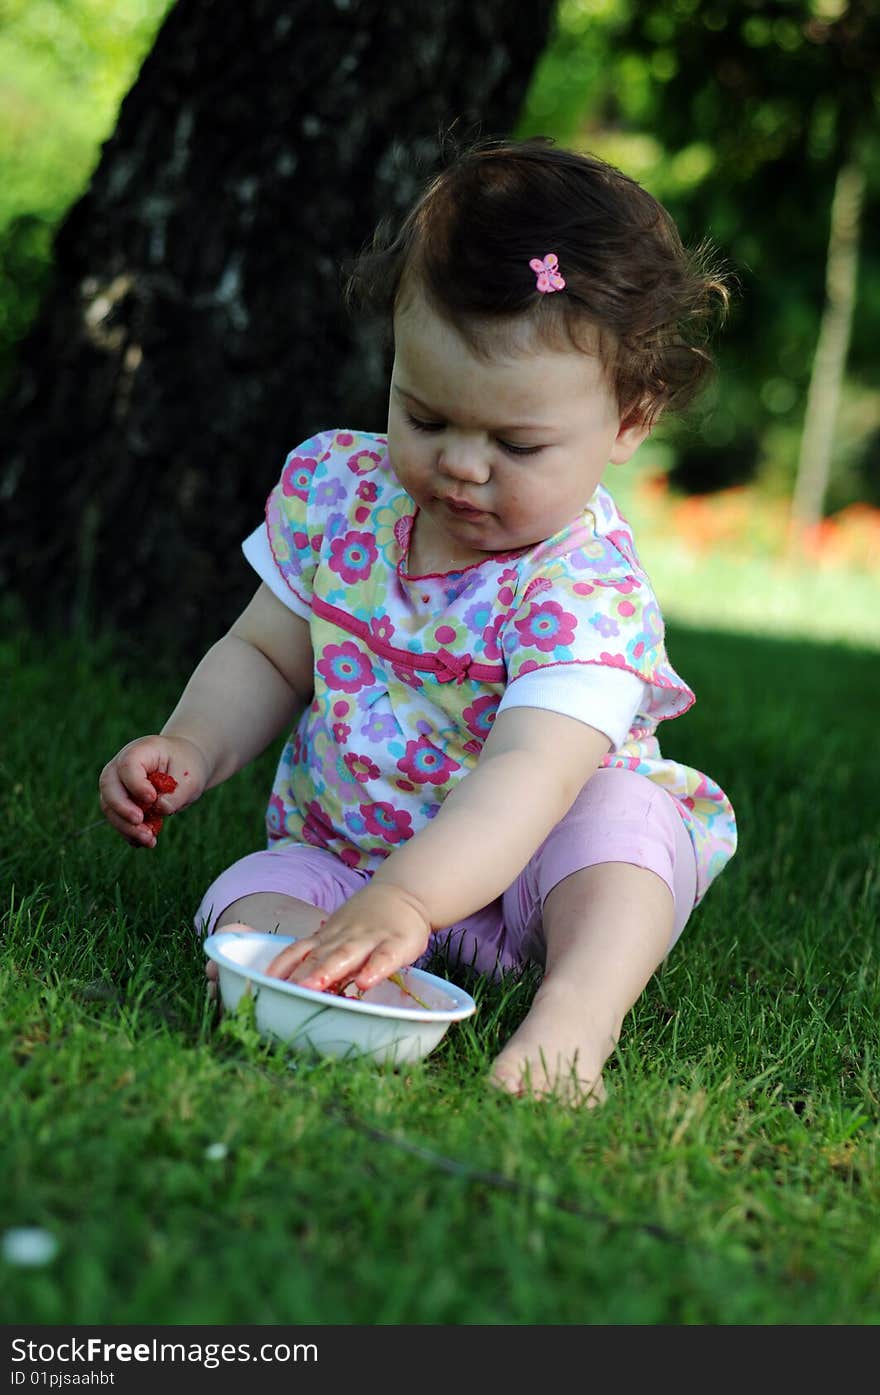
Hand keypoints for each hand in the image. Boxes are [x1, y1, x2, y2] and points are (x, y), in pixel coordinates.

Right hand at [98, 734, 208, 846]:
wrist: (184, 765)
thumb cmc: (186, 767)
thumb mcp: (190, 778)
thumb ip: (176, 794)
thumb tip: (160, 809)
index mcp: (140, 751)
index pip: (128, 766)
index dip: (136, 784)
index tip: (152, 799)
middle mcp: (120, 766)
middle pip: (109, 787)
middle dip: (122, 809)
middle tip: (141, 823)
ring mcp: (117, 784)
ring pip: (109, 807)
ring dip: (126, 827)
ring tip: (149, 840)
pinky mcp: (119, 802)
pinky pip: (117, 819)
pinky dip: (128, 832)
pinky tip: (144, 842)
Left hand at [263, 882, 431, 992]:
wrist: (404, 892)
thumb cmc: (366, 922)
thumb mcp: (339, 932)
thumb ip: (320, 954)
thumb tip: (290, 980)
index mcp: (328, 937)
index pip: (299, 950)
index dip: (282, 966)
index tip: (264, 983)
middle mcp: (344, 938)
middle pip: (318, 956)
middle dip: (300, 974)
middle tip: (283, 990)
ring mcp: (370, 939)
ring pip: (346, 955)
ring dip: (328, 970)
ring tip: (312, 987)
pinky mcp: (397, 944)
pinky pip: (385, 958)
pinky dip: (375, 969)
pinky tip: (366, 983)